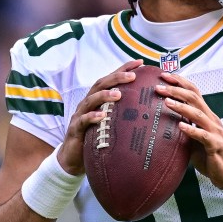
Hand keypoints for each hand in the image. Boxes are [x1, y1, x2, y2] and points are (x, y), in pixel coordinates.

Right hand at [58, 59, 142, 174]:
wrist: (73, 158)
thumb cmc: (95, 138)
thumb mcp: (111, 124)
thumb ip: (124, 115)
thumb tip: (150, 111)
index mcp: (97, 99)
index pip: (111, 80)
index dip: (124, 69)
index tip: (140, 62)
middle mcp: (88, 103)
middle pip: (101, 84)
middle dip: (116, 77)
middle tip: (133, 75)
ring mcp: (80, 115)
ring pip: (91, 100)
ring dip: (105, 95)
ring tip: (119, 94)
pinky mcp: (75, 129)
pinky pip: (83, 121)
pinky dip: (92, 117)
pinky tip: (102, 116)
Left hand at [156, 72, 222, 187]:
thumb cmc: (208, 154)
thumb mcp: (193, 138)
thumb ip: (182, 128)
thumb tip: (160, 122)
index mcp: (206, 114)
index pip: (194, 92)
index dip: (180, 82)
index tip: (164, 75)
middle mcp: (211, 119)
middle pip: (194, 98)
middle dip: (176, 90)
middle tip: (159, 87)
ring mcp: (215, 131)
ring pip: (198, 114)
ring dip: (181, 107)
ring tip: (167, 102)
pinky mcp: (215, 145)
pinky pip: (203, 135)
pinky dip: (191, 130)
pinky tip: (180, 127)